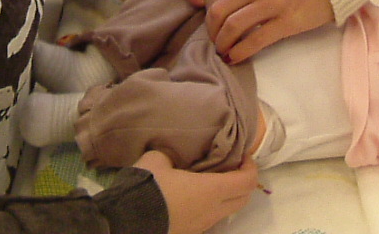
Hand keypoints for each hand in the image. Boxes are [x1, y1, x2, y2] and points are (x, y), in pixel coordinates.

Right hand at [134, 150, 257, 233]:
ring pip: (227, 211)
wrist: (127, 222)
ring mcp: (202, 225)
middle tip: (231, 166)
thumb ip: (171, 154)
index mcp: (211, 190)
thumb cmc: (148, 187)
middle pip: (243, 199)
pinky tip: (194, 195)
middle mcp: (212, 210)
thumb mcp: (157, 158)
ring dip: (228, 195)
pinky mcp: (190, 233)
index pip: (246, 181)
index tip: (243, 155)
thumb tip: (174, 156)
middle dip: (243, 182)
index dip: (250, 167)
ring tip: (211, 179)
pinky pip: (211, 218)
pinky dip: (212, 205)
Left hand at [206, 0, 332, 63]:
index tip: (214, 29)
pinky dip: (240, 52)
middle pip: (219, 12)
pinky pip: (254, 40)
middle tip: (216, 44)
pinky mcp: (286, 22)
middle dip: (213, 32)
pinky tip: (236, 58)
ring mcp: (271, 4)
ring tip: (224, 53)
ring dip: (223, 44)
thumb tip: (229, 8)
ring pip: (233, 27)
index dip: (211, 18)